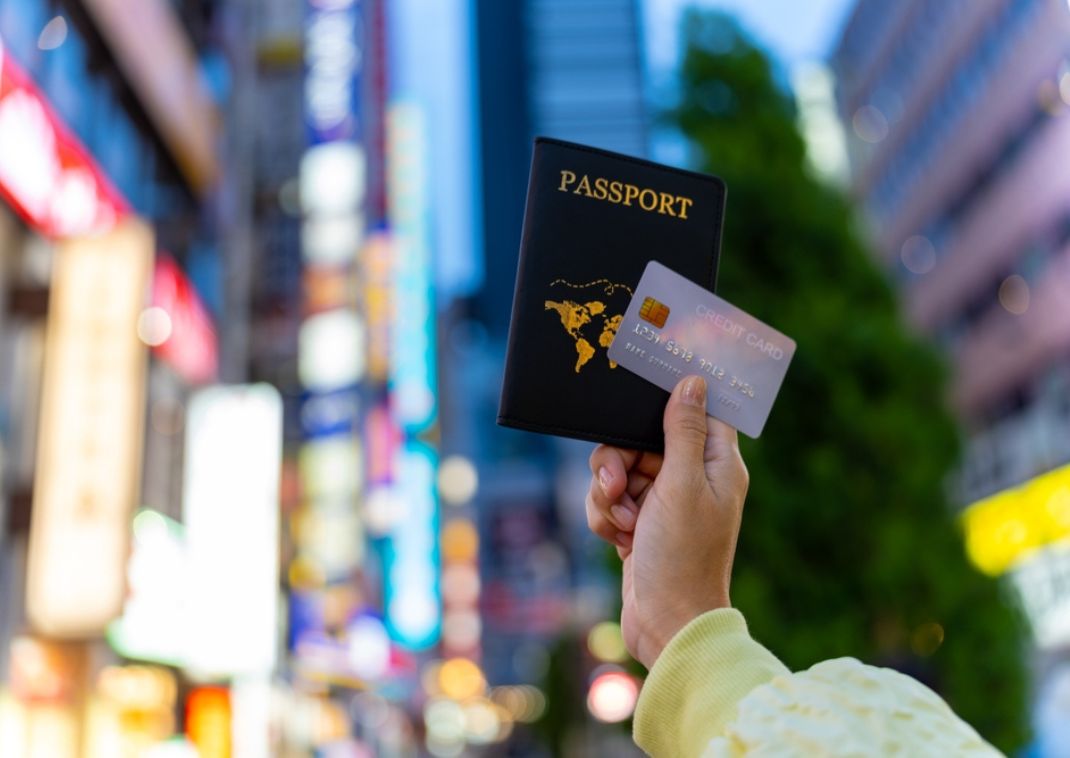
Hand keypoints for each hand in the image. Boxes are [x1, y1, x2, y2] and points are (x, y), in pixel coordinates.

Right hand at [586, 375, 748, 667]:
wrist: (666, 624)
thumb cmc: (683, 556)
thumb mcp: (682, 484)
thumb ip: (682, 431)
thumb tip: (693, 381)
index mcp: (716, 463)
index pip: (695, 411)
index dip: (668, 401)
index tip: (639, 396)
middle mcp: (692, 478)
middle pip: (642, 439)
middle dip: (619, 461)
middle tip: (617, 484)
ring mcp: (664, 502)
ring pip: (619, 469)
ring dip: (609, 494)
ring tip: (623, 522)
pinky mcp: (640, 524)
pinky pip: (610, 500)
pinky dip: (607, 516)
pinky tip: (619, 540)